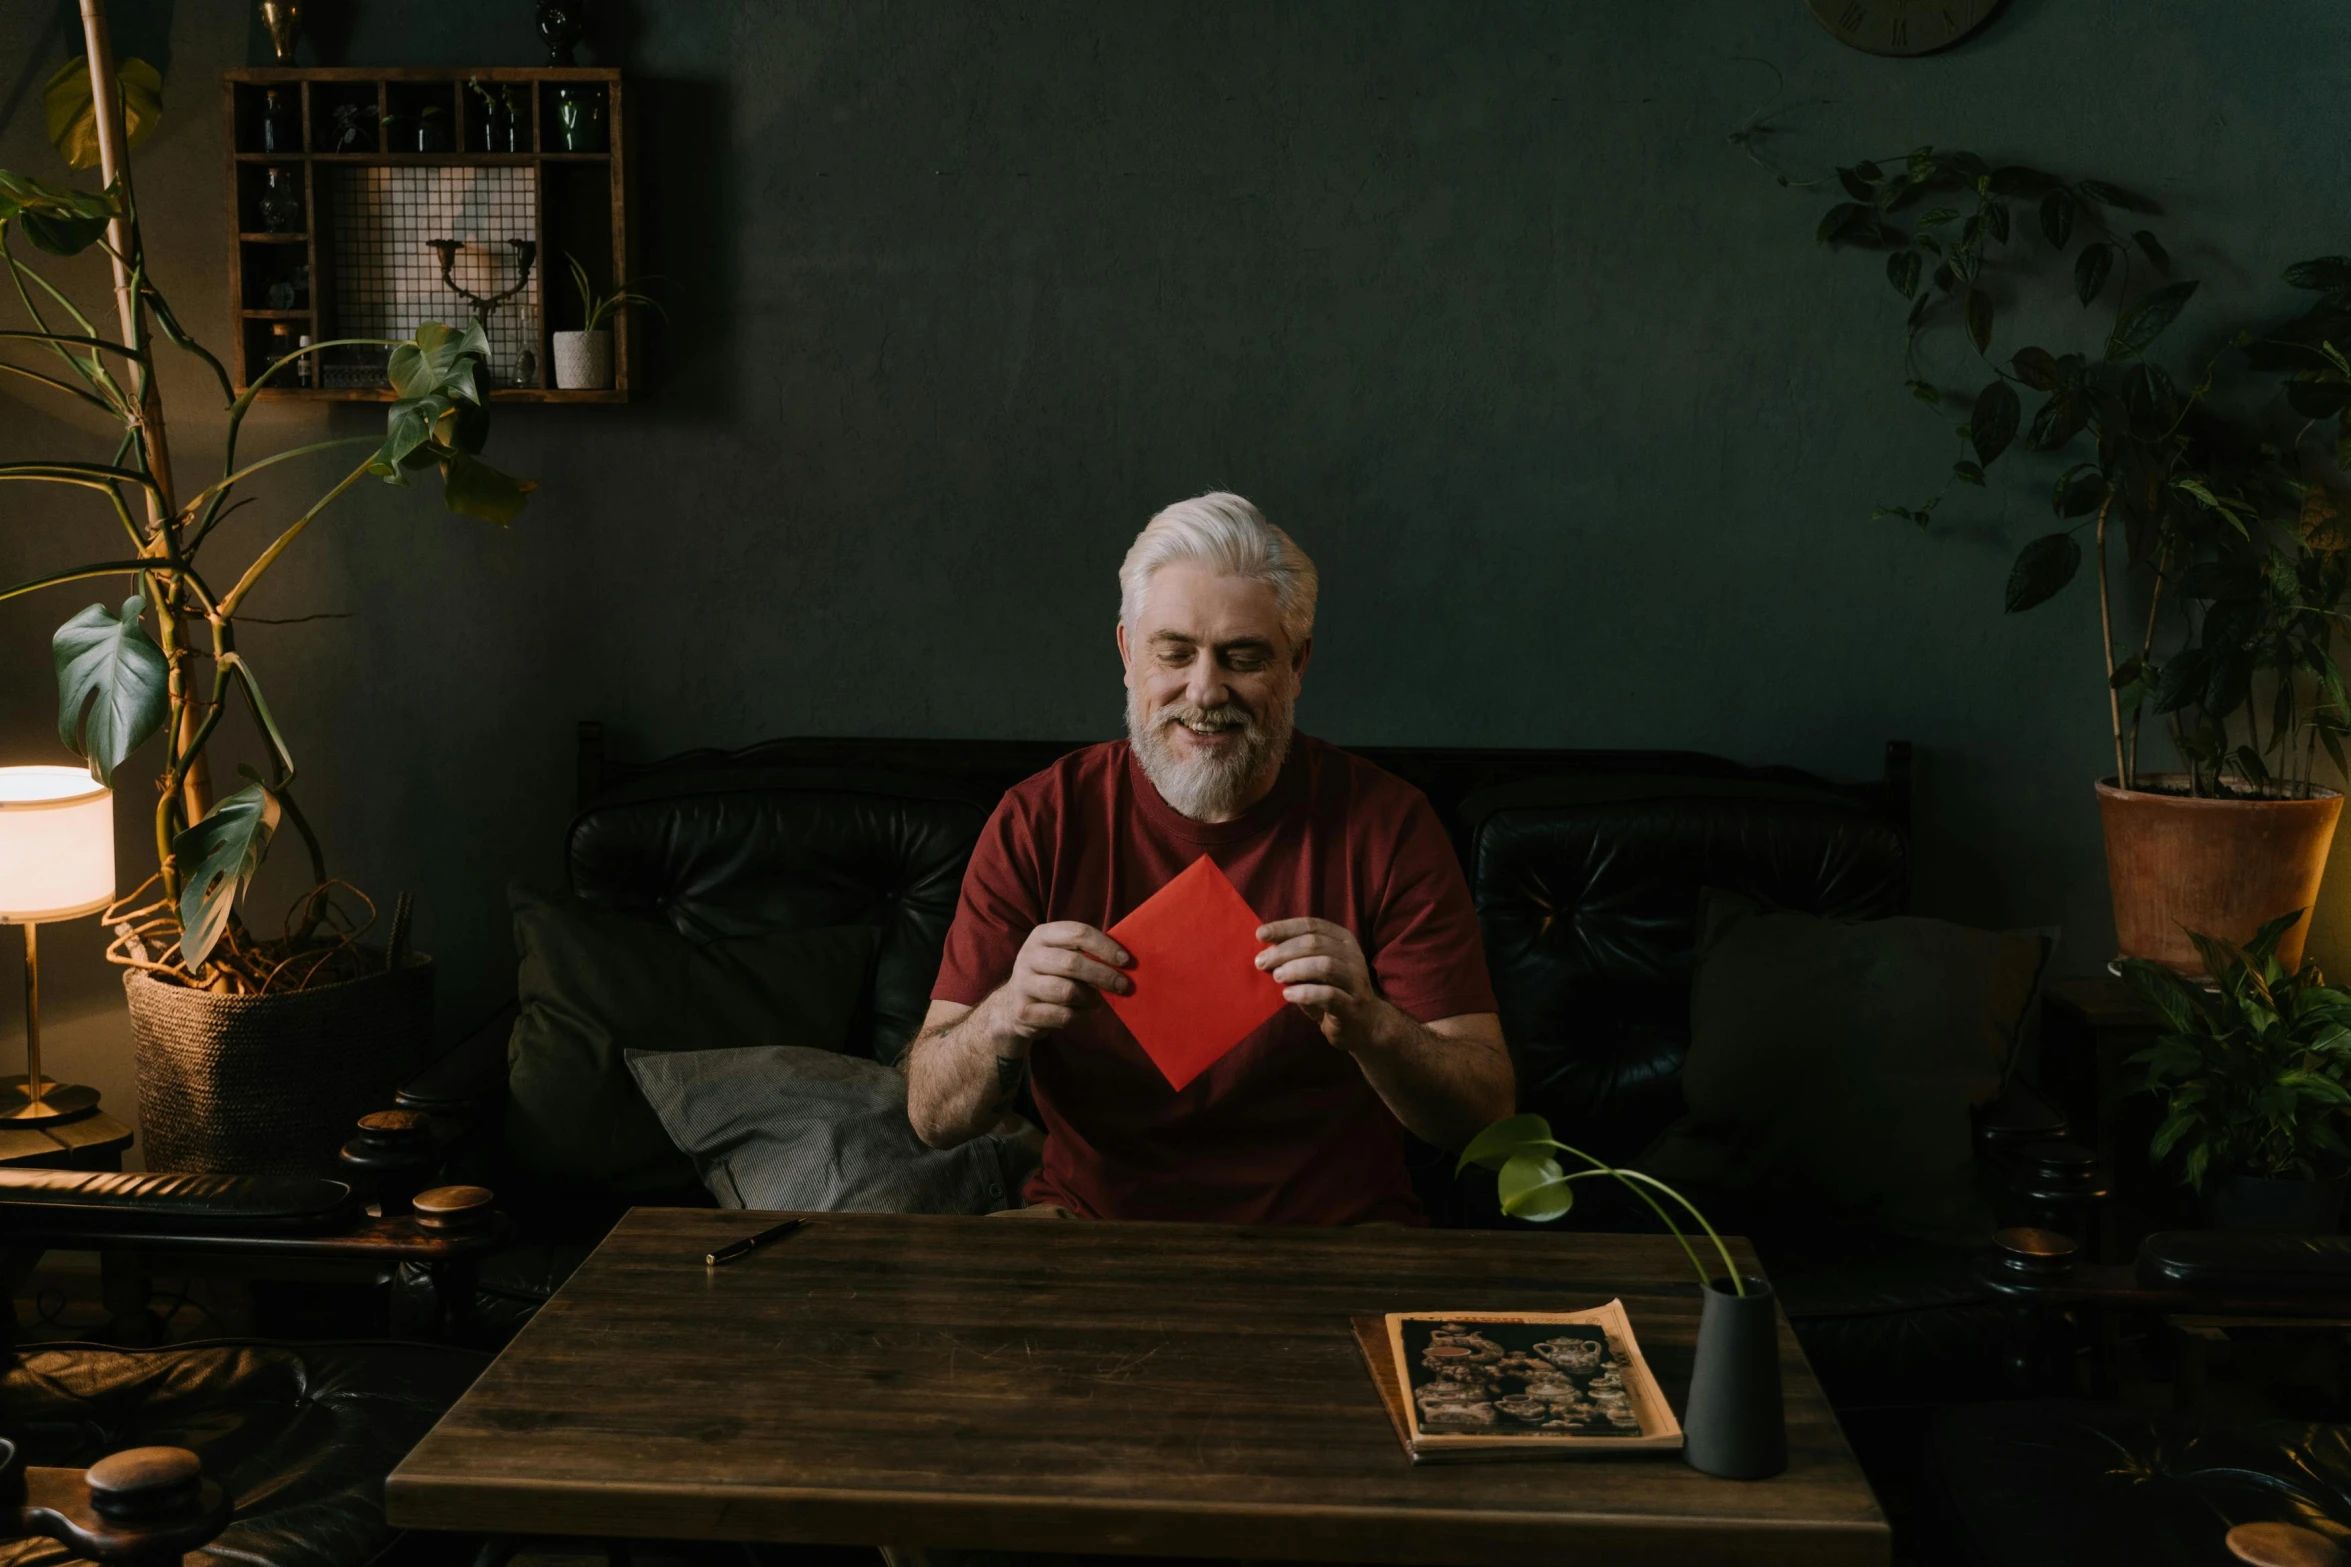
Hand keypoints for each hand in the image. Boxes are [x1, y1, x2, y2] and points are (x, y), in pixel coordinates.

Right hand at [988, 922, 1131, 1045]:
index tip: (1126, 960)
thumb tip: (1125, 961)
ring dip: (1090, 998)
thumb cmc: (1051, 975)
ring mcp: (1023, 984)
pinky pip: (1062, 1015)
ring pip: (1068, 991)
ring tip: (1095, 1000)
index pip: (1078, 933)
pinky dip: (1078, 1016)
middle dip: (1104, 975)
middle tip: (1123, 985)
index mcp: (1042, 935)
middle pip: (1073, 963)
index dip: (1105, 946)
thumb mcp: (1063, 955)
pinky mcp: (1023, 1011)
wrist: (1012, 1006)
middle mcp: (1029, 956)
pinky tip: (1079, 1012)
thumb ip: (1087, 952)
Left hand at [1255, 917, 1380, 1050]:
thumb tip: (1264, 951)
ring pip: (1325, 966)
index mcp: (1343, 940)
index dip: (1284, 928)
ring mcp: (1355, 981)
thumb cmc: (1333, 991)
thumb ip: (1297, 956)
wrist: (1365, 1024)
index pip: (1312, 925)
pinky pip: (1328, 995)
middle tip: (1262, 962)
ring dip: (1295, 969)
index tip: (1260, 935)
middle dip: (1284, 951)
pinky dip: (1305, 993)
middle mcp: (1352, 956)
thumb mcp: (1316, 969)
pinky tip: (1288, 995)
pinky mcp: (1353, 1006)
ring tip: (1277, 976)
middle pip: (1315, 943)